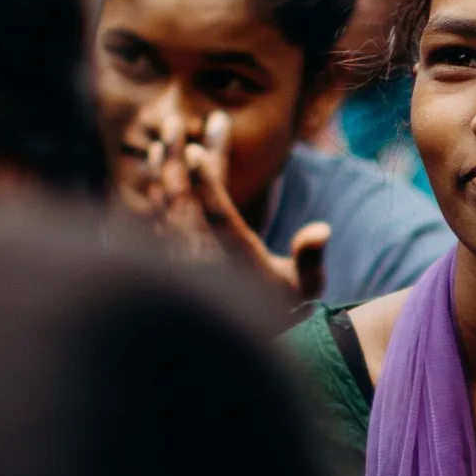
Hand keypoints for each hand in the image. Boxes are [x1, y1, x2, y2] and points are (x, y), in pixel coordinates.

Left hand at [120, 114, 330, 306]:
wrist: (234, 351)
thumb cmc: (278, 313)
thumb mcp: (302, 290)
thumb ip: (310, 259)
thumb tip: (321, 229)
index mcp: (234, 261)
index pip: (215, 216)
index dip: (204, 183)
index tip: (193, 150)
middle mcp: (200, 259)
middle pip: (179, 201)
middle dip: (173, 158)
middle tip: (173, 124)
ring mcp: (179, 261)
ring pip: (164, 208)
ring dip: (161, 171)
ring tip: (162, 139)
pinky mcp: (168, 263)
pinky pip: (155, 223)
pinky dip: (154, 194)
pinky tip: (155, 176)